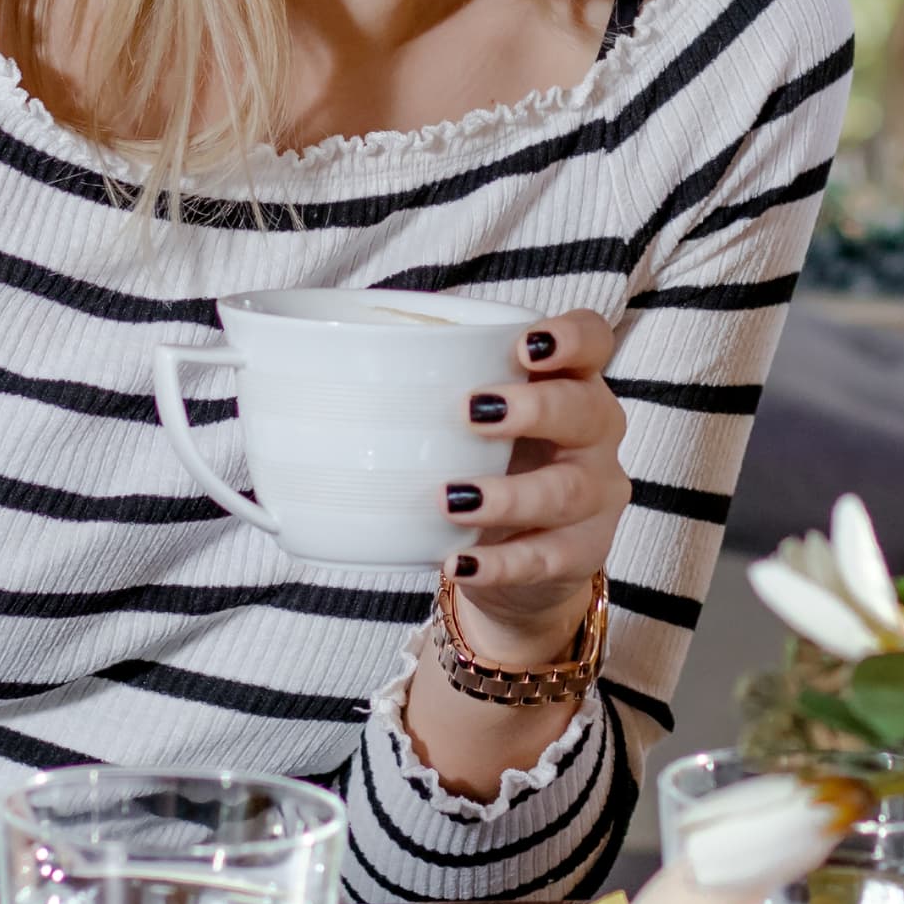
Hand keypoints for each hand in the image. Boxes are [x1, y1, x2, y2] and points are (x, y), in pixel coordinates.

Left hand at [446, 308, 627, 664]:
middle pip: (586, 409)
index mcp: (570, 382)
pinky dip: (500, 563)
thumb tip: (308, 366)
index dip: (570, 337)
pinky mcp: (581, 555)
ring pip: (565, 490)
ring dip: (507, 494)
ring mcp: (595, 496)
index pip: (592, 342)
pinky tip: (460, 561)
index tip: (524, 346)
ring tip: (452, 499)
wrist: (525, 567)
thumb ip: (426, 390)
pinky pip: (545, 558)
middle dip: (535, 408)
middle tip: (472, 411)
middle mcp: (595, 434)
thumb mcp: (472, 424)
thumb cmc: (489, 468)